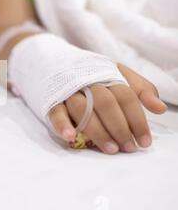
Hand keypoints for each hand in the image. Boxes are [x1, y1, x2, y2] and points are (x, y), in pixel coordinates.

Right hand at [49, 64, 167, 153]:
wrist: (49, 60)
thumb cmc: (88, 73)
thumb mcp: (116, 72)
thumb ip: (140, 88)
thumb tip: (160, 108)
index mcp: (106, 74)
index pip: (126, 96)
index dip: (137, 119)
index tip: (144, 141)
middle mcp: (87, 81)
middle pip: (106, 103)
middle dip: (120, 127)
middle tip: (128, 148)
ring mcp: (67, 90)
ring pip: (82, 109)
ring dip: (97, 131)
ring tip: (109, 149)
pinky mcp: (51, 99)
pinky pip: (56, 112)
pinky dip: (62, 124)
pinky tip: (70, 137)